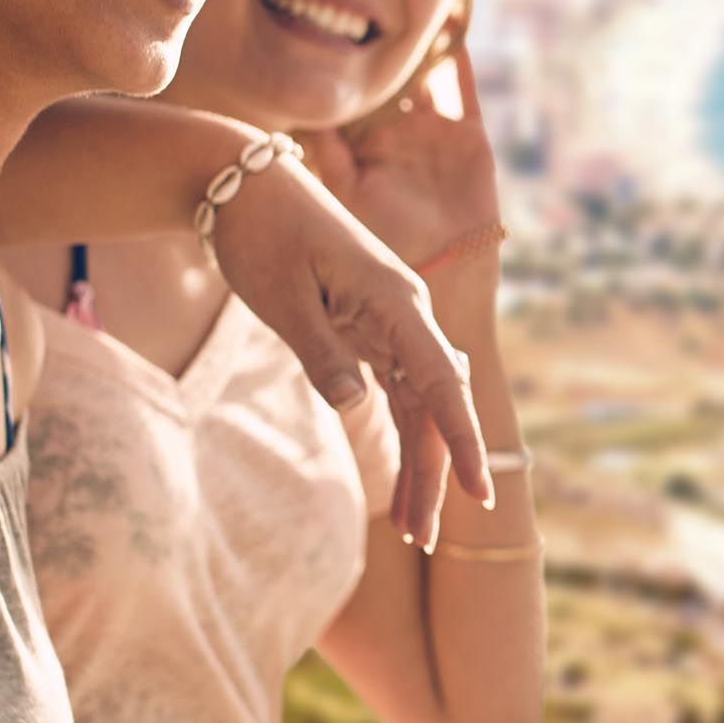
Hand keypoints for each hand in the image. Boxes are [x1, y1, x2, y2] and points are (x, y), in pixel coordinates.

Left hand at [208, 151, 490, 547]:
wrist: (243, 184)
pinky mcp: (369, 327)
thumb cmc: (261, 233)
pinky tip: (401, 481)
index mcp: (395, 300)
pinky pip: (399, 390)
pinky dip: (400, 435)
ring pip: (419, 405)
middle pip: (435, 405)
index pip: (442, 382)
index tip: (480, 492)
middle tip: (425, 538)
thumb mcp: (282, 299)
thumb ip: (321, 355)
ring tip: (413, 528)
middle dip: (434, 474)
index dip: (463, 441)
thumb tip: (357, 406)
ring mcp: (391, 321)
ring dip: (418, 464)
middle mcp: (405, 312)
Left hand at [302, 40, 503, 269]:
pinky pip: (463, 88)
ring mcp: (432, 132)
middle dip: (379, 40)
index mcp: (362, 145)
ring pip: (424, 75)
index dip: (340, 59)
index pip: (351, 93)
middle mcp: (396, 133)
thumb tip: (299, 106)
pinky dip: (459, 57)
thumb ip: (325, 149)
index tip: (323, 15)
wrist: (442, 269)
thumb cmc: (384, 239)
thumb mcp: (344, 191)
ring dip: (420, 40)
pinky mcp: (467, 136)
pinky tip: (453, 20)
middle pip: (388, 76)